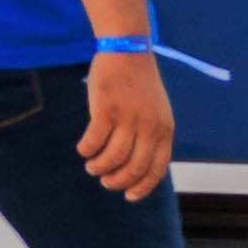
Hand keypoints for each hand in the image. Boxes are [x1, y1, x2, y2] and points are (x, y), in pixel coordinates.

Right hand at [77, 48, 173, 197]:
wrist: (127, 51)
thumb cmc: (139, 83)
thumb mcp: (157, 111)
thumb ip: (152, 136)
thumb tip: (137, 167)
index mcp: (164, 129)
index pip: (156, 169)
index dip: (142, 187)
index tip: (128, 195)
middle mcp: (149, 126)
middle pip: (133, 168)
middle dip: (116, 181)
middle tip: (104, 181)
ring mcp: (128, 118)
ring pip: (112, 158)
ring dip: (99, 168)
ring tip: (91, 166)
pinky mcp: (106, 109)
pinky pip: (94, 141)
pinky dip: (87, 150)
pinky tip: (83, 149)